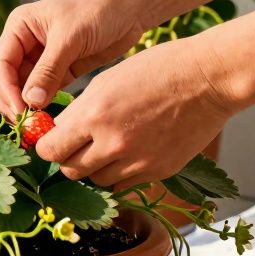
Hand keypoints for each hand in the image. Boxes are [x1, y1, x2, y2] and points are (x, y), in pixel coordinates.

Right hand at [0, 0, 146, 118]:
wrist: (132, 8)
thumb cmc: (97, 11)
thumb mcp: (69, 39)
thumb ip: (48, 71)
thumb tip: (30, 102)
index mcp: (19, 27)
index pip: (1, 63)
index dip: (6, 90)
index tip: (20, 111)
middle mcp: (24, 43)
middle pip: (5, 79)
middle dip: (11, 101)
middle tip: (24, 124)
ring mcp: (41, 58)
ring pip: (23, 88)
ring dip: (26, 106)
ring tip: (36, 126)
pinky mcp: (59, 71)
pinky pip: (43, 92)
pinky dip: (42, 105)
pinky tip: (48, 119)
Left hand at [35, 38, 239, 187]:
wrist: (207, 79)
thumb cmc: (156, 70)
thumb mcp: (106, 81)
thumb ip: (79, 111)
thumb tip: (58, 133)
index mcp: (93, 115)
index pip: (50, 150)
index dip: (47, 147)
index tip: (51, 142)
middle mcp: (112, 143)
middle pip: (70, 170)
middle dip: (68, 159)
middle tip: (76, 146)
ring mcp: (137, 162)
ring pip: (96, 181)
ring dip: (94, 168)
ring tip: (106, 147)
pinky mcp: (158, 172)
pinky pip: (124, 185)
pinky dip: (119, 174)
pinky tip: (127, 154)